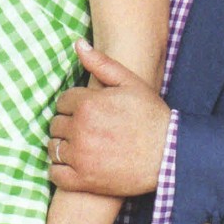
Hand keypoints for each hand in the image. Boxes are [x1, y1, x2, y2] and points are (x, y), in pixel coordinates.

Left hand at [48, 40, 171, 196]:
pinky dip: (60, 170)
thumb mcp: (131, 83)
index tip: (88, 113)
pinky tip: (74, 165)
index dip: (75, 106)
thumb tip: (78, 43)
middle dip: (68, 125)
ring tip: (82, 146)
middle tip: (87, 130)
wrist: (169, 154)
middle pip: (55, 124)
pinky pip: (55, 174)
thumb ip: (102, 63)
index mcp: (88, 104)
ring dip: (63, 146)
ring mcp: (81, 156)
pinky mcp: (83, 180)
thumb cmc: (151, 117)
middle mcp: (81, 129)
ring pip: (53, 148)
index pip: (62, 102)